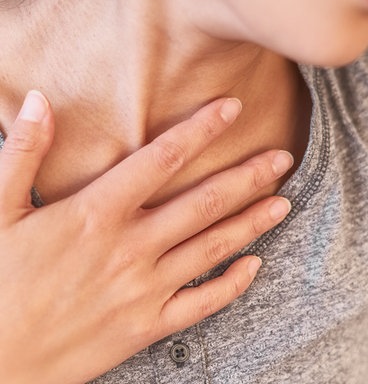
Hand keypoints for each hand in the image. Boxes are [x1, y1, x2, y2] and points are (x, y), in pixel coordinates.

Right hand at [0, 91, 292, 383]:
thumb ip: (23, 153)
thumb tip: (36, 100)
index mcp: (96, 214)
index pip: (162, 158)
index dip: (201, 129)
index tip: (232, 108)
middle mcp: (130, 248)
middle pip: (205, 202)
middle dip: (248, 176)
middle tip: (282, 156)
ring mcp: (144, 290)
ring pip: (212, 247)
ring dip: (253, 222)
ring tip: (284, 202)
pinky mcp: (147, 326)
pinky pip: (202, 304)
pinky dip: (232, 284)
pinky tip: (255, 266)